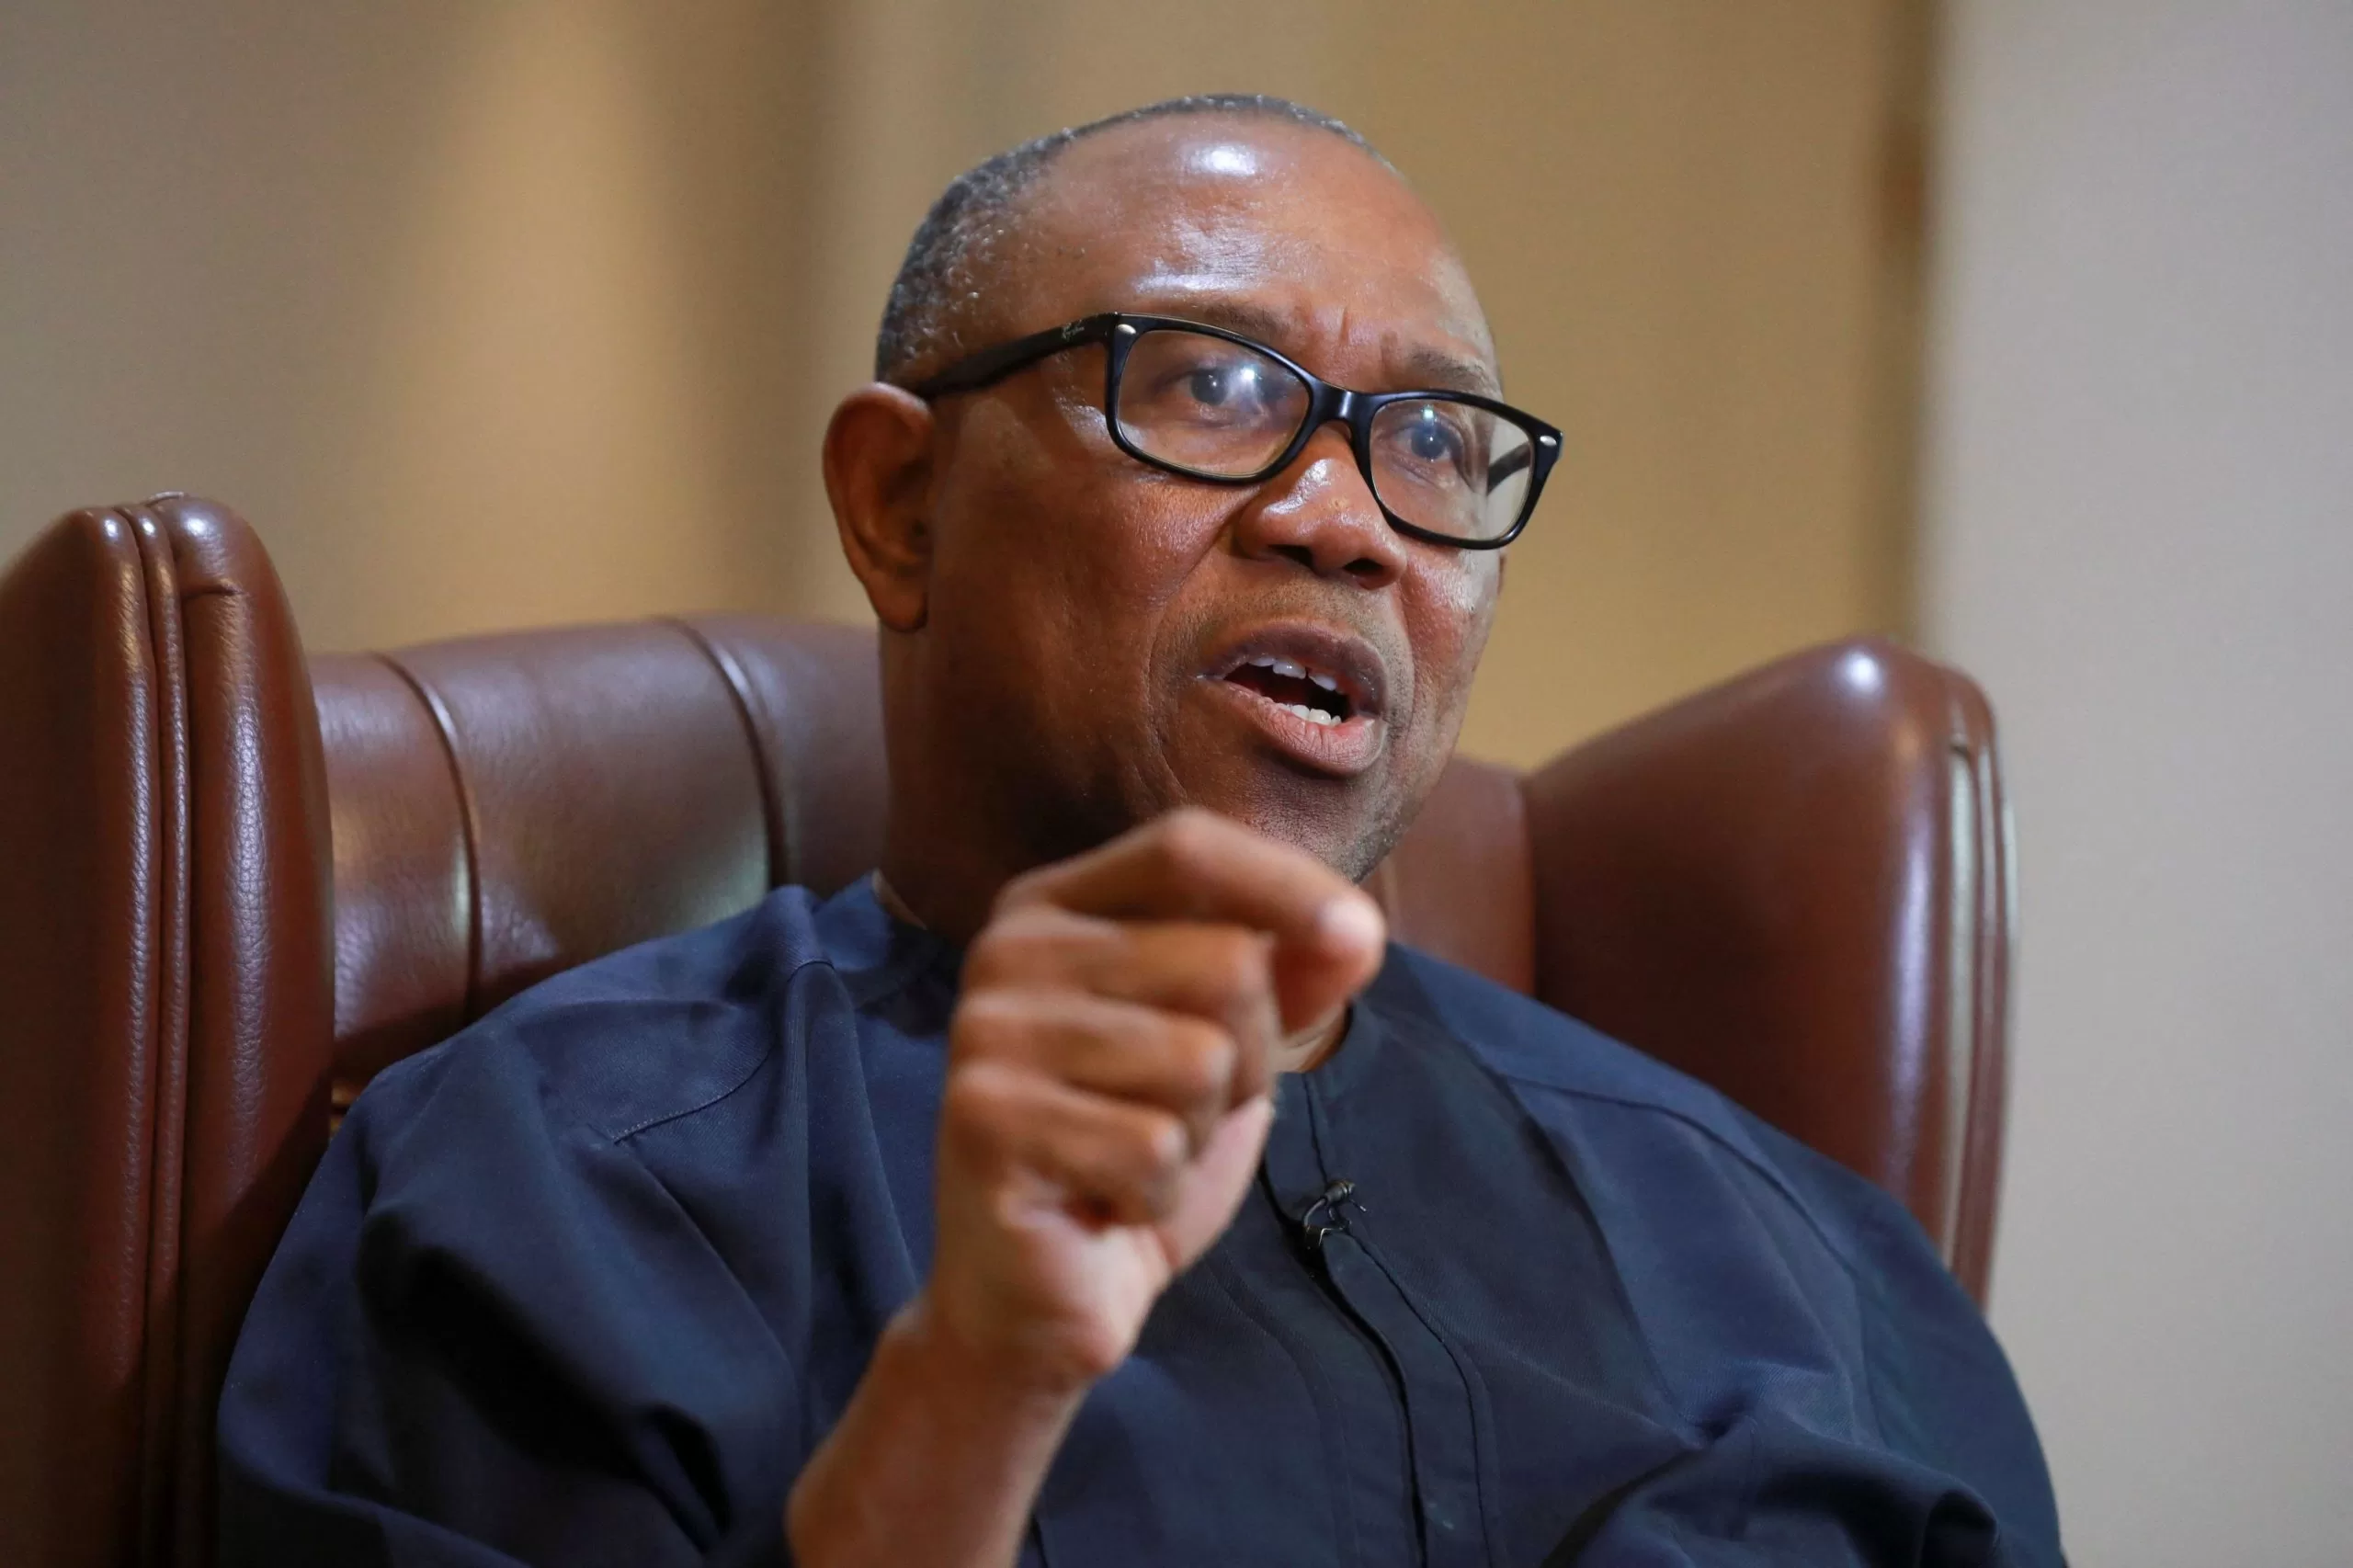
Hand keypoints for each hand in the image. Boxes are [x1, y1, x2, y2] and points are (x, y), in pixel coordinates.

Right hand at [919, 807, 1388, 1394]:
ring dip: (1199, 1134)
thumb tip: (1357, 931)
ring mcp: (987, 1032)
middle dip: (1245, 1060)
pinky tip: (1103, 1205)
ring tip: (1133, 1159)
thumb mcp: (1227, 1052)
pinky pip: (1155, 1147)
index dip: (1285, 882)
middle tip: (1175, 1116)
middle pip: (1223, 961)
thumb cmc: (1132, 1157)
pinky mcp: (985, 1121)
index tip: (1361, 936)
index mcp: (1056, 907)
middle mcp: (1008, 951)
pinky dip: (1157, 1195)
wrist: (1035, 1301)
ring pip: (1199, 1059)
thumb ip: (1286, 979)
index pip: (1185, 845)